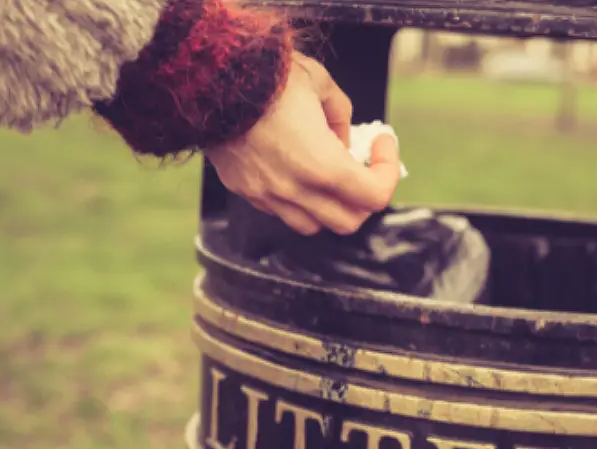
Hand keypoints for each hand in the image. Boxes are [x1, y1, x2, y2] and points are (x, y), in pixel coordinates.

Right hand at [205, 52, 400, 234]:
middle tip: (362, 166)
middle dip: (363, 197)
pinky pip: (282, 211)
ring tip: (329, 174)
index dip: (389, 171)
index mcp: (323, 166)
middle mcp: (296, 191)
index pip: (375, 197)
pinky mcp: (246, 191)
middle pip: (348, 221)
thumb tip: (344, 138)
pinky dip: (299, 200)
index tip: (381, 143)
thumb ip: (341, 114)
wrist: (207, 79)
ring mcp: (267, 196)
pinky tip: (296, 169)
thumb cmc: (267, 75)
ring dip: (330, 205)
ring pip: (313, 225)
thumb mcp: (319, 81)